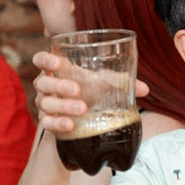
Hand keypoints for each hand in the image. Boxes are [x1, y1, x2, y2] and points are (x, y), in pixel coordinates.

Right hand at [32, 51, 149, 132]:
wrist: (83, 117)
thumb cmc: (91, 91)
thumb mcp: (104, 83)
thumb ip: (120, 82)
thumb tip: (145, 89)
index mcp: (57, 70)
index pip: (40, 59)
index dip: (45, 59)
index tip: (57, 63)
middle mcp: (47, 86)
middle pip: (43, 82)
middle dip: (59, 86)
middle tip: (77, 90)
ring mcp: (45, 104)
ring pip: (45, 103)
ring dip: (63, 106)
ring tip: (82, 109)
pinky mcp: (48, 122)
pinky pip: (47, 123)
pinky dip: (58, 123)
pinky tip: (70, 125)